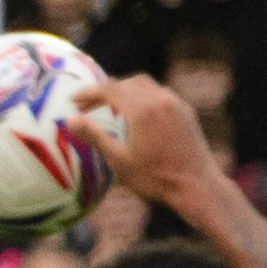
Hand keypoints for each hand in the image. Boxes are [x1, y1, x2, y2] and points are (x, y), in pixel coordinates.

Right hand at [67, 73, 218, 212]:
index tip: (73, 100)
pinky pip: (160, 94)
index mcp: (141, 109)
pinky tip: (138, 114)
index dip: (88, 92)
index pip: (110, 89)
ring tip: (111, 107)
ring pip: (146, 85)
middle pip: (127, 83)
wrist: (197, 185)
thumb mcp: (118, 160)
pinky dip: (143, 97)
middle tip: (87, 105)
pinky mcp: (186, 111)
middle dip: (105, 90)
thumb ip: (94, 136)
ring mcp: (176, 103)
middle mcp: (160, 99)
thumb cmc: (155, 177)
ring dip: (125, 91)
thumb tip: (69, 120)